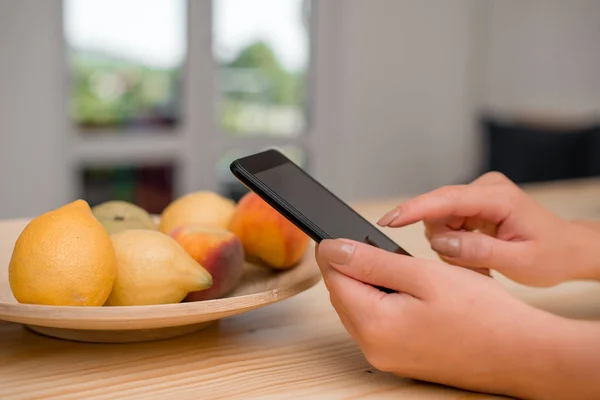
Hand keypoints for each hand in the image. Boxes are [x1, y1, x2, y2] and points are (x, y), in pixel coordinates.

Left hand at [315, 239, 559, 398]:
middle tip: (373, 247)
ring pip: (359, 310)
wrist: (522, 353)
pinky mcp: (401, 361)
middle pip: (343, 296)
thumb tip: (332, 249)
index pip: (334, 279)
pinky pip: (377, 326)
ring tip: (394, 267)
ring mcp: (387, 358)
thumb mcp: (423, 274)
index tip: (338, 233)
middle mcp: (374, 348)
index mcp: (374, 326)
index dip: (334, 252)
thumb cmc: (482, 313)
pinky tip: (405, 292)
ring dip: (367, 286)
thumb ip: (371, 261)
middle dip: (351, 268)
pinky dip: (383, 304)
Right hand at [377, 172, 599, 285]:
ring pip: (439, 220)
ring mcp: (478, 195)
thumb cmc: (551, 254)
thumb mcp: (519, 262)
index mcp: (498, 198)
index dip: (414, 209)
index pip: (446, 199)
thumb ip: (478, 251)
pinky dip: (455, 244)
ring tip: (480, 263)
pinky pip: (447, 224)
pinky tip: (477, 254)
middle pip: (438, 212)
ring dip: (451, 246)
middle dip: (445, 242)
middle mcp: (485, 189)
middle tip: (473, 266)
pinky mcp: (473, 204)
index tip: (389, 220)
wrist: (567, 249)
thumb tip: (441, 242)